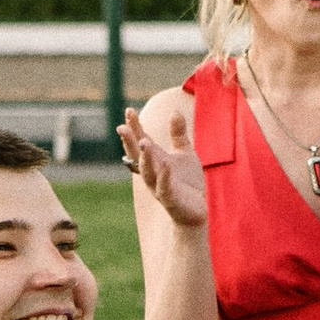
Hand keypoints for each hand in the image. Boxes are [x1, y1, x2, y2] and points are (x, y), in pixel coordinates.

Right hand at [119, 101, 206, 228]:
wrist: (197, 209)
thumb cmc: (188, 182)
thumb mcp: (184, 153)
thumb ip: (178, 134)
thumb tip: (175, 111)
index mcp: (155, 160)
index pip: (140, 141)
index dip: (134, 127)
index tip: (129, 110)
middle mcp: (152, 172)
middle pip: (137, 155)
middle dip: (130, 141)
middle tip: (122, 127)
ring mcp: (159, 186)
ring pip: (147, 172)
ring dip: (145, 157)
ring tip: (144, 141)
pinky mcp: (170, 199)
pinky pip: (165, 187)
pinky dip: (164, 175)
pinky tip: (166, 164)